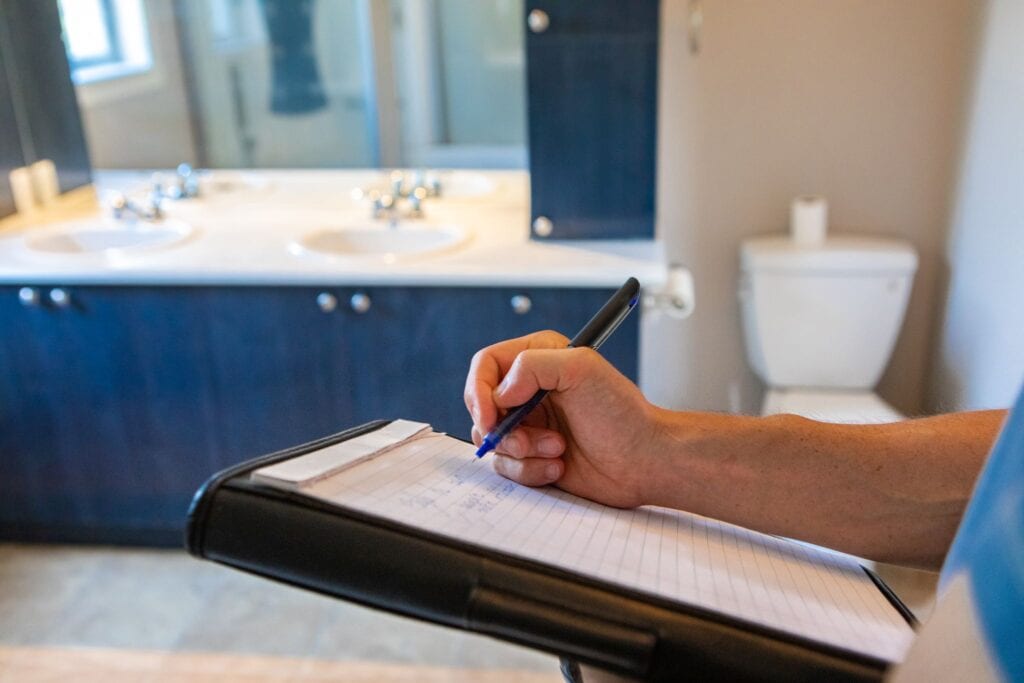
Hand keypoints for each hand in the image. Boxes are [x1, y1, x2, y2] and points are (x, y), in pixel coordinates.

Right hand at [464, 330, 660, 507]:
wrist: (645, 460)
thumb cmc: (622, 413)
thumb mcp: (581, 368)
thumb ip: (532, 366)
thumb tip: (499, 393)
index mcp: (538, 359)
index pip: (485, 365)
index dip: (479, 391)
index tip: (490, 416)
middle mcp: (529, 390)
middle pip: (481, 406)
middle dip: (500, 428)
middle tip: (525, 440)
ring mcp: (530, 425)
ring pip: (492, 441)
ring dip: (522, 451)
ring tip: (557, 449)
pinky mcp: (533, 457)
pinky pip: (508, 467)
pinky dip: (530, 470)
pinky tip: (559, 466)